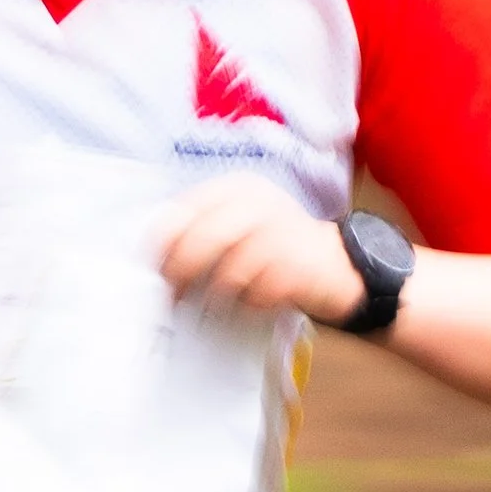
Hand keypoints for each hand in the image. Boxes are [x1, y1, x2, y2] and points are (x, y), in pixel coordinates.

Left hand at [157, 175, 366, 322]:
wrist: (335, 263)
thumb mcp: (239, 223)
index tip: (155, 265)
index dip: (164, 242)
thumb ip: (203, 228)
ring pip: (229, 268)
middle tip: (175, 292)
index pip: (185, 209)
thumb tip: (157, 252)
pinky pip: (259, 291)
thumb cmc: (277, 248)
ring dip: (217, 292)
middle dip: (182, 271)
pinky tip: (255, 300)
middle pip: (202, 238)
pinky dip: (251, 302)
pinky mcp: (298, 265)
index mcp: (237, 188)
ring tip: (217, 300)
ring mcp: (280, 232)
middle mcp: (258, 203)